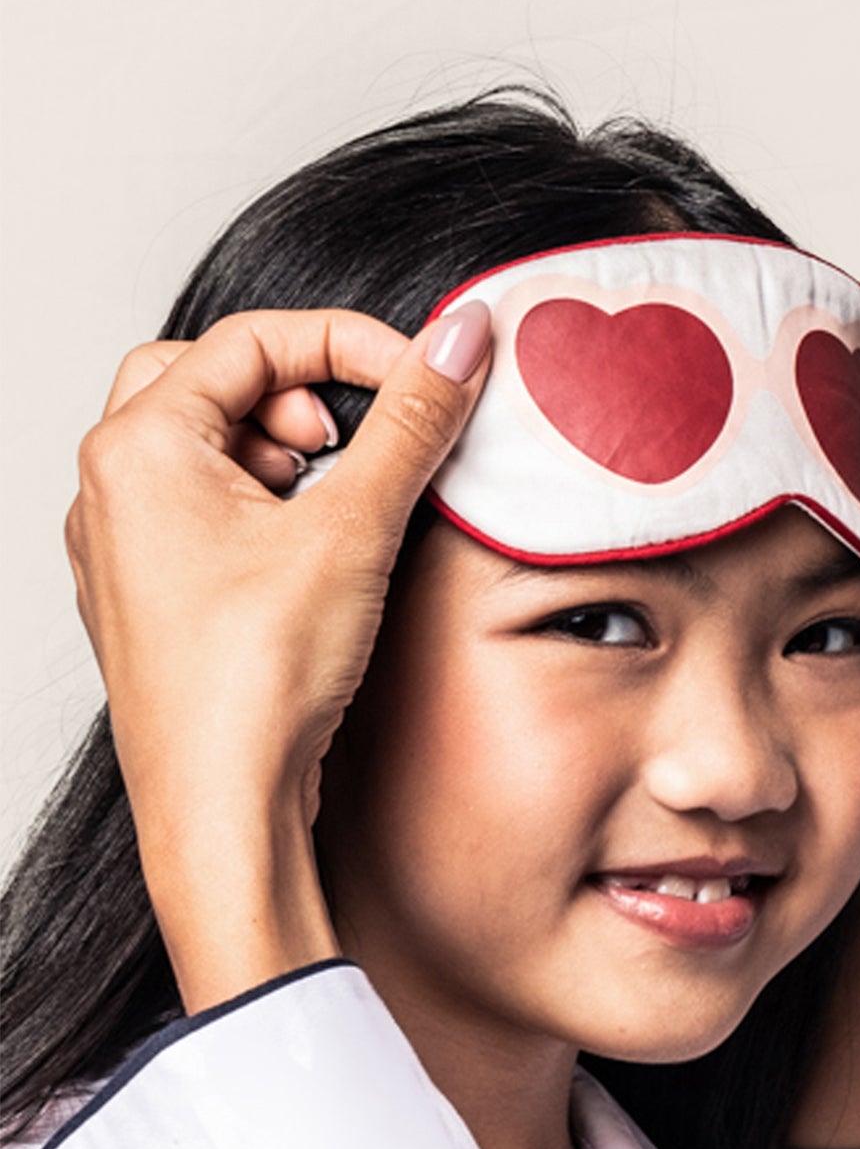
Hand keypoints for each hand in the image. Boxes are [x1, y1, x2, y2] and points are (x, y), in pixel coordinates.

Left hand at [66, 302, 493, 1011]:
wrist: (222, 809)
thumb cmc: (253, 685)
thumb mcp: (353, 529)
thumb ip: (411, 420)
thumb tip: (459, 342)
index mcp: (139, 448)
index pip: (251, 339)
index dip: (349, 343)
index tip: (423, 374)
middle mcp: (111, 488)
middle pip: (208, 377)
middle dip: (299, 390)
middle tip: (357, 435)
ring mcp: (121, 545)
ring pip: (203, 443)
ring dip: (281, 449)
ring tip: (340, 501)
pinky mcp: (149, 594)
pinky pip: (200, 508)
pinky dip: (262, 504)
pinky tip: (314, 554)